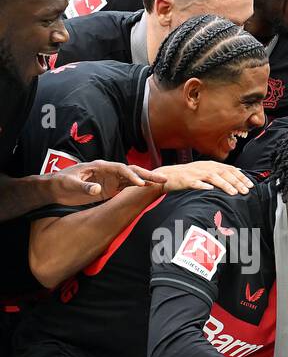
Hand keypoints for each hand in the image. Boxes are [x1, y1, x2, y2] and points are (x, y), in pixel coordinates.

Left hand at [45, 160, 166, 204]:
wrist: (56, 188)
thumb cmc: (61, 183)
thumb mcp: (70, 184)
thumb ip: (85, 186)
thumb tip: (98, 189)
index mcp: (100, 166)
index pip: (120, 168)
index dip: (131, 175)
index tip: (140, 183)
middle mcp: (108, 171)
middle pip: (131, 170)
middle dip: (147, 174)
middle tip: (163, 178)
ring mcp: (111, 179)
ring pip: (133, 178)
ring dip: (147, 181)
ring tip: (162, 183)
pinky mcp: (111, 188)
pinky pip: (128, 187)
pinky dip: (140, 188)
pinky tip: (150, 190)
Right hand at [155, 161, 253, 195]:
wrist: (169, 175)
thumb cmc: (190, 175)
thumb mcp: (207, 171)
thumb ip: (222, 172)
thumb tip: (239, 172)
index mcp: (211, 165)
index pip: (229, 169)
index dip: (241, 177)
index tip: (251, 185)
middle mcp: (205, 167)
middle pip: (223, 173)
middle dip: (236, 182)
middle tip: (246, 191)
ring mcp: (195, 173)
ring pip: (212, 177)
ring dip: (224, 185)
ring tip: (233, 192)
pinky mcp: (186, 180)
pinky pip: (195, 183)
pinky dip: (203, 186)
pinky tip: (210, 190)